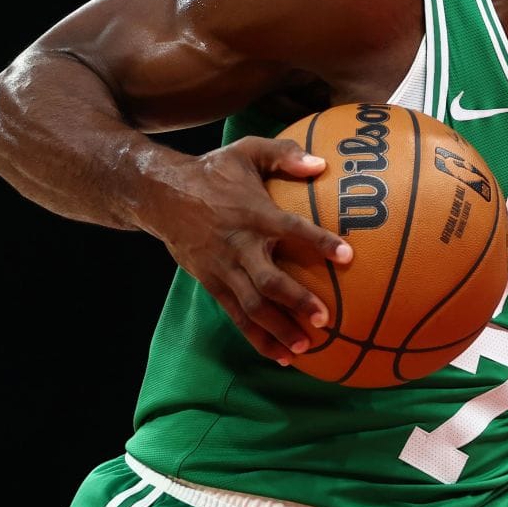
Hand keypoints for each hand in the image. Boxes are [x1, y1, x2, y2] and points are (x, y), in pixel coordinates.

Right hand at [150, 134, 352, 364]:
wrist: (159, 194)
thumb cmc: (212, 171)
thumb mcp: (246, 151)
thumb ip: (284, 154)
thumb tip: (321, 164)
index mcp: (253, 213)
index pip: (291, 229)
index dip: (318, 242)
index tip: (348, 256)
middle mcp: (238, 245)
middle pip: (268, 281)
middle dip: (297, 301)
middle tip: (325, 319)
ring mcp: (223, 268)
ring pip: (252, 307)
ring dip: (278, 330)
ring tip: (306, 348)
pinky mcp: (211, 283)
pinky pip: (236, 316)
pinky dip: (257, 338)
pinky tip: (280, 355)